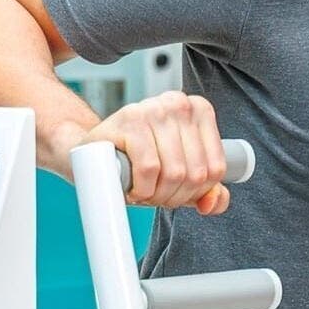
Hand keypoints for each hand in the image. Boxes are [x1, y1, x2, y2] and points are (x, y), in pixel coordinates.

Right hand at [70, 91, 231, 214]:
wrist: (92, 149)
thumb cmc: (140, 161)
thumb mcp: (180, 176)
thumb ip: (208, 191)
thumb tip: (213, 203)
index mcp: (200, 110)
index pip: (216, 168)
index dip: (197, 193)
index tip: (176, 195)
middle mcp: (180, 104)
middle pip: (195, 172)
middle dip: (174, 196)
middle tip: (155, 197)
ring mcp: (154, 108)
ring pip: (174, 172)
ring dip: (157, 195)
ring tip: (143, 192)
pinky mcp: (129, 119)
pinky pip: (149, 168)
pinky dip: (142, 188)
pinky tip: (133, 188)